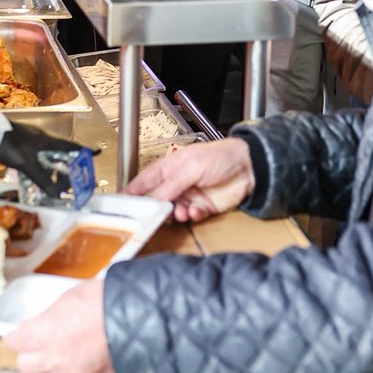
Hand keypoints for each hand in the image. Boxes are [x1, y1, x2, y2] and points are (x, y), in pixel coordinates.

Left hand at [0, 123, 89, 198]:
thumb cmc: (9, 144)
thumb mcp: (27, 164)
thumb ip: (43, 180)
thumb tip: (58, 194)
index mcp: (49, 140)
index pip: (73, 146)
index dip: (85, 151)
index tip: (97, 154)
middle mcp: (43, 141)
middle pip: (62, 156)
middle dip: (69, 170)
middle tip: (72, 185)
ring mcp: (31, 144)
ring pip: (49, 159)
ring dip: (54, 172)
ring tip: (56, 188)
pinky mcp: (21, 149)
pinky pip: (37, 162)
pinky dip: (41, 172)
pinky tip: (38, 182)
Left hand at [7, 279, 114, 372]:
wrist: (138, 318)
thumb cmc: (104, 300)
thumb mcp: (70, 297)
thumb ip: (50, 316)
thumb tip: (44, 321)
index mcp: (42, 333)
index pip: (13, 342)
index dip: (15, 336)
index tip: (19, 332)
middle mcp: (54, 358)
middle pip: (25, 366)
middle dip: (28, 355)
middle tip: (36, 344)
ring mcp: (73, 372)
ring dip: (48, 368)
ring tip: (58, 354)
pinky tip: (80, 360)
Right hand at [126, 139, 253, 222]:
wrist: (250, 167)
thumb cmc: (222, 156)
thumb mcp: (191, 168)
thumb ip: (170, 185)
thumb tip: (152, 199)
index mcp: (170, 167)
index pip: (145, 181)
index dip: (133, 192)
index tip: (122, 204)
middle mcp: (178, 182)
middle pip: (158, 200)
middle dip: (155, 209)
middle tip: (153, 216)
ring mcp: (190, 195)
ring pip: (173, 212)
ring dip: (175, 214)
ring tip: (181, 212)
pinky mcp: (204, 207)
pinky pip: (191, 217)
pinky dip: (192, 217)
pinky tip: (196, 212)